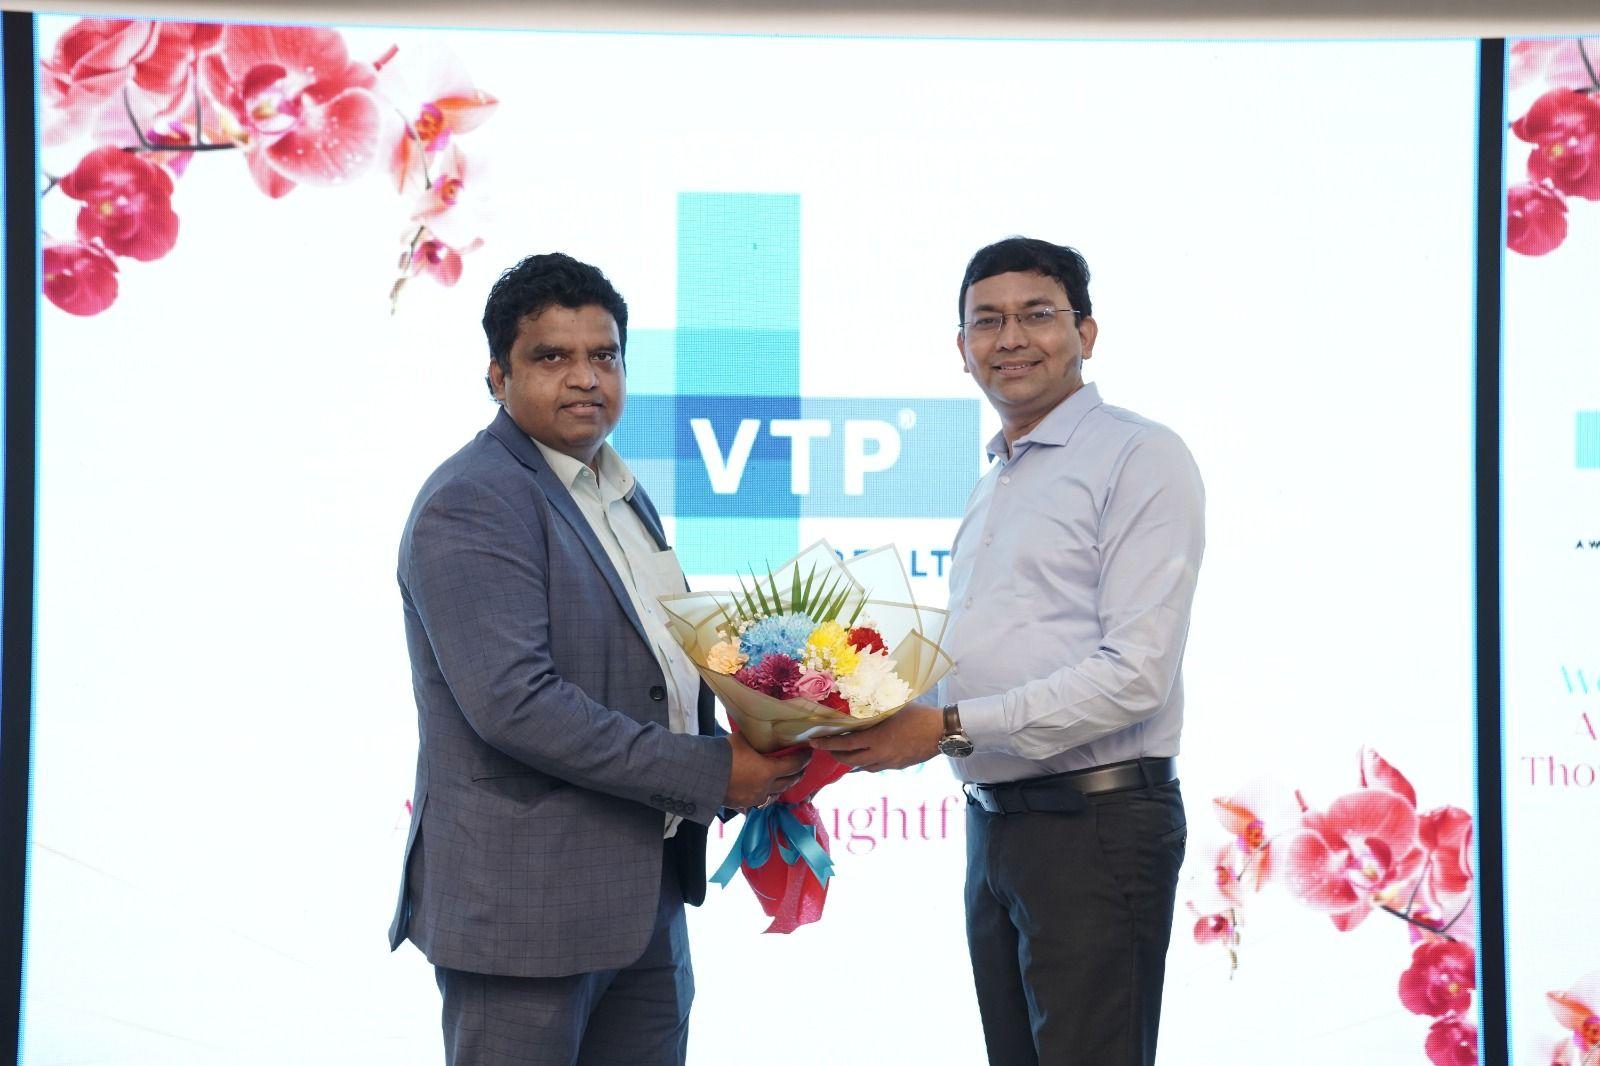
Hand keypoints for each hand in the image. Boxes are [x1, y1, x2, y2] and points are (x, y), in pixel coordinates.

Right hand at [722, 732, 810, 809]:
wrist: (702, 774)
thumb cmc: (724, 754)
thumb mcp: (743, 740)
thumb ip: (756, 738)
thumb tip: (762, 729)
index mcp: (768, 771)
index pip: (793, 765)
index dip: (804, 758)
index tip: (809, 752)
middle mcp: (765, 788)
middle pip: (789, 782)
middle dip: (798, 773)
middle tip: (801, 765)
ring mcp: (755, 798)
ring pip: (777, 794)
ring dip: (784, 785)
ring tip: (786, 778)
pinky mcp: (744, 805)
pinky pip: (762, 800)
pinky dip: (768, 793)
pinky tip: (767, 789)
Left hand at [808, 701, 942, 771]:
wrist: (941, 732)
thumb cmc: (918, 714)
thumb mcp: (893, 707)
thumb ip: (874, 708)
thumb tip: (859, 701)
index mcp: (875, 738)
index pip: (843, 744)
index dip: (826, 744)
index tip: (812, 742)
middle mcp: (879, 754)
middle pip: (849, 760)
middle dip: (835, 754)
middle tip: (827, 747)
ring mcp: (889, 762)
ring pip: (862, 766)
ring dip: (851, 761)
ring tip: (845, 752)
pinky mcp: (898, 766)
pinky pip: (876, 767)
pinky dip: (867, 763)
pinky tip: (868, 756)